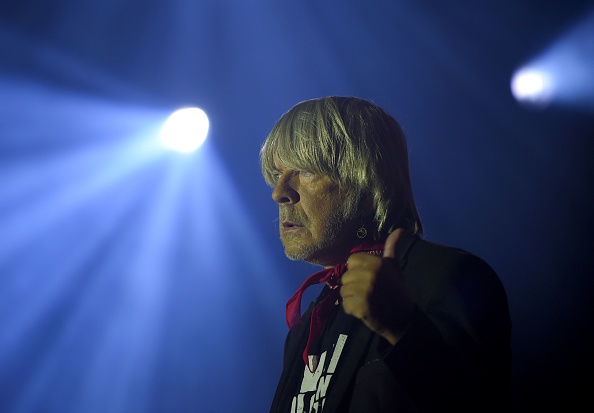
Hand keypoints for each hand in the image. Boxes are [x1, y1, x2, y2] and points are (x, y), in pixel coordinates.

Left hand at [340, 228, 415, 344]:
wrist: (403, 319)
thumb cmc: (397, 291)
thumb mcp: (395, 267)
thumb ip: (392, 248)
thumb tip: (399, 230)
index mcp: (377, 262)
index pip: (351, 260)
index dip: (357, 270)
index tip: (368, 278)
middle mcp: (369, 274)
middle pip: (346, 276)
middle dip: (354, 285)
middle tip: (369, 292)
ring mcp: (363, 291)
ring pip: (343, 291)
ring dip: (352, 298)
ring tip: (367, 301)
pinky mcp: (359, 306)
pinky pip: (345, 305)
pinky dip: (352, 309)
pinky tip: (364, 310)